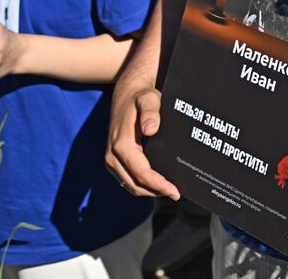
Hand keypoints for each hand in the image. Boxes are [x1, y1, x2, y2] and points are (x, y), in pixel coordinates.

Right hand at [105, 77, 179, 198]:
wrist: (126, 93)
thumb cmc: (141, 96)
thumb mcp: (149, 99)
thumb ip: (151, 113)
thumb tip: (151, 129)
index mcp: (121, 144)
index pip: (141, 174)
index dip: (158, 185)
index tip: (175, 191)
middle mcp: (112, 155)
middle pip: (135, 185)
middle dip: (156, 192)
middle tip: (176, 193)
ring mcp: (111, 160)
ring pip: (130, 185)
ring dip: (149, 191)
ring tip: (169, 190)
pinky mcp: (113, 161)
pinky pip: (127, 180)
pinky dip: (141, 185)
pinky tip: (157, 183)